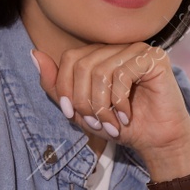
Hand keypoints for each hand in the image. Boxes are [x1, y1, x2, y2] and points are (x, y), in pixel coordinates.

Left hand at [32, 43, 189, 158]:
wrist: (156, 141)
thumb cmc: (120, 126)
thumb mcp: (80, 110)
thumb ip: (56, 85)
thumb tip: (33, 53)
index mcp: (100, 54)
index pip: (70, 58)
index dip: (65, 88)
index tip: (73, 115)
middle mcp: (118, 47)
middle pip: (82, 65)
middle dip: (84, 101)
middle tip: (96, 123)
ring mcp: (137, 49)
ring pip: (100, 71)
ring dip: (102, 106)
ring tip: (111, 124)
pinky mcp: (154, 59)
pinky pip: (122, 74)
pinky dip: (119, 102)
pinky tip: (126, 116)